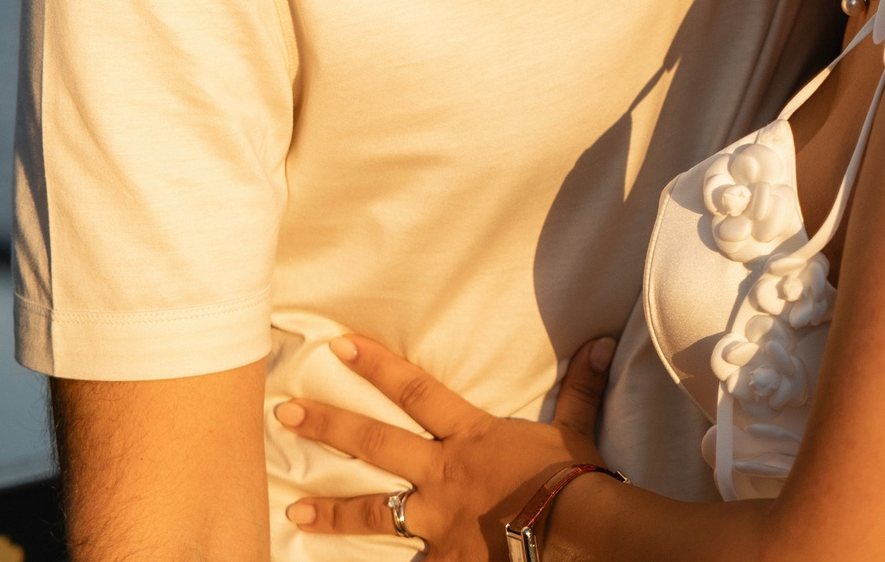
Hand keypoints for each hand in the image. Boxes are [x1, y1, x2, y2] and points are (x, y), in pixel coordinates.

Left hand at [277, 333, 614, 559]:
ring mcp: (439, 520)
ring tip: (294, 509)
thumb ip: (580, 389)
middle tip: (284, 414)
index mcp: (471, 434)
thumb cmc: (573, 479)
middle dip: (327, 427)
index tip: (335, 345)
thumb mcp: (575, 430)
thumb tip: (601, 344)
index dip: (375, 365)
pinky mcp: (446, 560)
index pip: (415, 389)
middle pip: (375, 444)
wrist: (578, 530)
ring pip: (376, 512)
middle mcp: (444, 472)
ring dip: (332, 510)